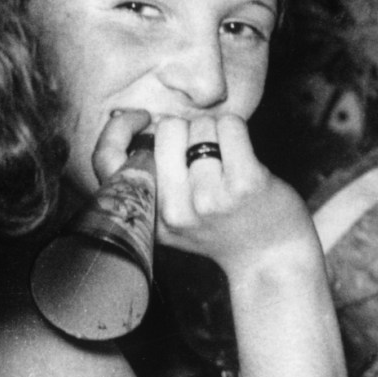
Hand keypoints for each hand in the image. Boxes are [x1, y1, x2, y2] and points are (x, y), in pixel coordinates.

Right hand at [96, 109, 312, 278]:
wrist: (272, 257)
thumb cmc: (223, 226)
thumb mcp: (172, 215)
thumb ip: (151, 181)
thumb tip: (144, 124)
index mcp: (147, 214)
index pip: (105, 160)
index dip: (119, 129)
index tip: (142, 119)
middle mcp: (173, 210)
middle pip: (166, 129)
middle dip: (187, 129)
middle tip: (204, 151)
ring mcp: (209, 198)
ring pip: (201, 125)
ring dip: (216, 132)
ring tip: (227, 160)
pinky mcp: (245, 183)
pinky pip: (231, 126)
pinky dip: (236, 129)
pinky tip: (243, 151)